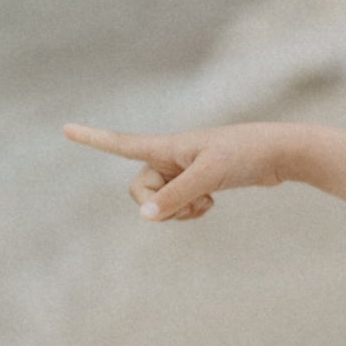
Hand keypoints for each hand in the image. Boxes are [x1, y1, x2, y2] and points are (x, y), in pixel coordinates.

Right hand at [63, 120, 291, 220]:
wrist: (280, 153)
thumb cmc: (245, 155)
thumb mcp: (209, 176)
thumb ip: (175, 197)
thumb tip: (144, 217)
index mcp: (166, 146)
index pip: (120, 144)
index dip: (92, 139)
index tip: (65, 128)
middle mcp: (169, 156)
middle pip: (139, 190)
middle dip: (158, 205)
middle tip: (191, 202)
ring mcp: (182, 170)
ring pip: (158, 202)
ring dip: (177, 211)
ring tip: (206, 202)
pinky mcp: (198, 181)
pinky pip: (177, 205)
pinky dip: (189, 211)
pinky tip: (211, 203)